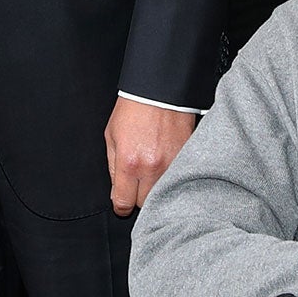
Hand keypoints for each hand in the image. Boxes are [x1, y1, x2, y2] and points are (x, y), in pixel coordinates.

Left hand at [104, 98, 196, 215]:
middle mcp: (151, 167)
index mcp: (129, 163)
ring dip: (156, 189)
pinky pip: (177, 180)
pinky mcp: (185, 158)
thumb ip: (113, 167)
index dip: (120, 205)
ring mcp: (172, 165)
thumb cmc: (133, 110)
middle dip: (138, 197)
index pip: (124, 203)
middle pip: (145, 203)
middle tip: (137, 183)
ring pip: (163, 194)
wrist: (160, 91)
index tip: (122, 202)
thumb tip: (117, 191)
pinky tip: (166, 167)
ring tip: (152, 174)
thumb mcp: (111, 136)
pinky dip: (171, 178)